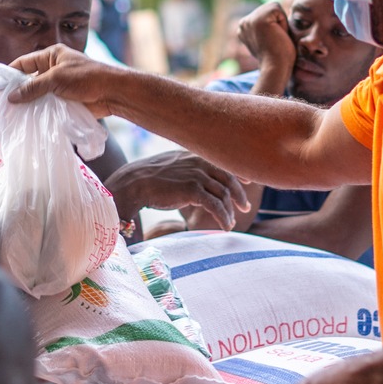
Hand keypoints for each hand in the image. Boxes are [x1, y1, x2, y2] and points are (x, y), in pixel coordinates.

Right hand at [9, 44, 124, 114]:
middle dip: (18, 92)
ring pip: (37, 95)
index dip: (11, 74)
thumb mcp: (57, 78)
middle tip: (3, 106)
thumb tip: (11, 97)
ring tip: (12, 116)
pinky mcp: (64, 101)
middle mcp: (53, 69)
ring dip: (29, 104)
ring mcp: (59, 86)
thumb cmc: (87, 78)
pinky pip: (47, 106)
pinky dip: (39, 112)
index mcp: (52, 56)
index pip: (24, 63)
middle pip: (29, 80)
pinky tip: (28, 120)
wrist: (113, 93)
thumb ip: (33, 87)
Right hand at [106, 151, 249, 229]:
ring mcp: (197, 176)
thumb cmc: (151, 177)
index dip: (238, 173)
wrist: (135, 182)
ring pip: (223, 195)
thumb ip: (189, 168)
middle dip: (239, 195)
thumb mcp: (174, 166)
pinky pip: (215, 206)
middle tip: (245, 207)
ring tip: (231, 223)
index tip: (248, 181)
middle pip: (228, 179)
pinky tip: (226, 227)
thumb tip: (197, 181)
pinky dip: (223, 217)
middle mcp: (199, 163)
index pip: (224, 163)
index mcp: (196, 156)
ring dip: (230, 211)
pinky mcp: (192, 190)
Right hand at [238, 2, 296, 70]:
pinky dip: (283, 23)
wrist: (276, 69)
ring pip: (274, 7)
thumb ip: (267, 27)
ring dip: (281, 23)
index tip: (272, 41)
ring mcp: (249, 20)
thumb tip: (277, 17)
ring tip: (276, 38)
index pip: (266, 13)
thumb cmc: (278, 58)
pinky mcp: (258, 20)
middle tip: (275, 40)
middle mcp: (243, 23)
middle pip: (270, 8)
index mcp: (243, 28)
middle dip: (279, 23)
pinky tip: (277, 36)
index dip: (276, 25)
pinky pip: (278, 9)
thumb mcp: (268, 38)